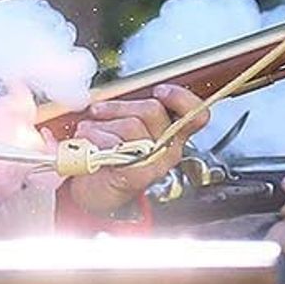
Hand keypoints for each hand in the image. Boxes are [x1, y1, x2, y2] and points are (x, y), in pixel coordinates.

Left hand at [60, 84, 201, 219]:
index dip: (180, 97)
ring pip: (130, 125)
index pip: (194, 114)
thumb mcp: (123, 127)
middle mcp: (168, 150)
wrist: (91, 193)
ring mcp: (154, 164)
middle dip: (119, 107)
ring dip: (101, 125)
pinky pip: (117, 145)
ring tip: (90, 133)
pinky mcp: (137, 174)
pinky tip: (90, 147)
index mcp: (172, 135)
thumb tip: (124, 90)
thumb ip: (132, 110)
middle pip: (152, 110)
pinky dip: (96, 140)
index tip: (159, 91)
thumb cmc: (107, 158)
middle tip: (101, 112)